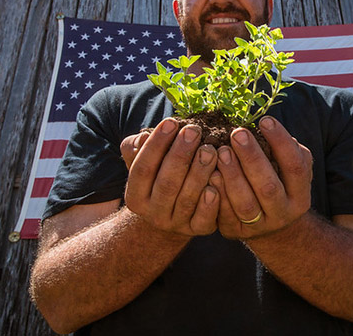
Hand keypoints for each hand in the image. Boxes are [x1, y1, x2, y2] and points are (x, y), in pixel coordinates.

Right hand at [120, 118, 219, 235]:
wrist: (172, 214)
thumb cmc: (159, 176)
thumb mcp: (143, 162)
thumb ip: (137, 149)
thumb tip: (143, 137)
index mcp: (135, 196)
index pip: (142, 168)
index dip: (156, 144)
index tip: (171, 122)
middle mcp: (153, 214)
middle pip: (166, 183)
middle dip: (180, 155)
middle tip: (194, 131)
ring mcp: (176, 224)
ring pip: (187, 199)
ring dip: (199, 172)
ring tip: (210, 149)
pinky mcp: (198, 230)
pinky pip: (204, 218)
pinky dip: (211, 201)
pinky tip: (218, 179)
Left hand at [212, 116, 311, 239]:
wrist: (268, 225)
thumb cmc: (277, 183)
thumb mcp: (288, 169)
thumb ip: (283, 150)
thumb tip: (267, 125)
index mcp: (300, 195)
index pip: (295, 167)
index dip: (281, 143)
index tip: (265, 120)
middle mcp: (283, 213)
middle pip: (268, 187)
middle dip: (252, 158)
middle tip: (237, 133)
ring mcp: (259, 226)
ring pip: (245, 203)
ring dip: (232, 176)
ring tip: (221, 151)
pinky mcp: (236, 232)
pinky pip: (225, 215)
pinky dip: (217, 194)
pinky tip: (211, 173)